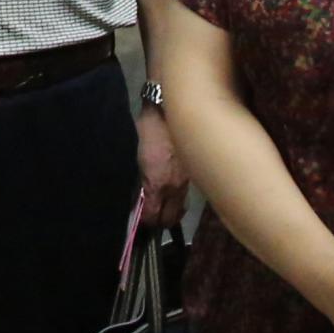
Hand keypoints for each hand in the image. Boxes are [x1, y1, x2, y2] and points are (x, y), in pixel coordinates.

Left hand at [134, 104, 188, 229]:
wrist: (170, 108)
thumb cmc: (149, 129)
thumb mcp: (140, 156)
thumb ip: (143, 180)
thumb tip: (144, 195)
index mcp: (158, 183)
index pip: (153, 214)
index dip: (146, 223)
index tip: (140, 224)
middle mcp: (175, 186)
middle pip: (170, 218)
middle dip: (160, 223)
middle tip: (152, 220)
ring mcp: (187, 180)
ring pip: (180, 207)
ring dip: (172, 211)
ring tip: (162, 208)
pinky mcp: (194, 172)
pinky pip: (186, 194)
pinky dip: (179, 198)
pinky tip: (173, 193)